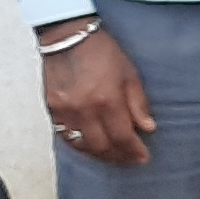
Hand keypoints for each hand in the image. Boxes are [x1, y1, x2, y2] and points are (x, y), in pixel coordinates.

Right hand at [41, 20, 154, 166]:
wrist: (67, 37)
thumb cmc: (102, 52)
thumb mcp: (130, 73)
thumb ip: (138, 103)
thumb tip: (148, 128)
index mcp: (107, 100)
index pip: (122, 136)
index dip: (133, 151)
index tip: (143, 157)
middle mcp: (84, 109)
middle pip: (102, 146)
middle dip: (118, 157)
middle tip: (130, 161)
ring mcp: (64, 111)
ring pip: (82, 145)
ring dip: (99, 155)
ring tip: (113, 158)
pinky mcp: (51, 109)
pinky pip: (65, 136)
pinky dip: (80, 146)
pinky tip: (91, 147)